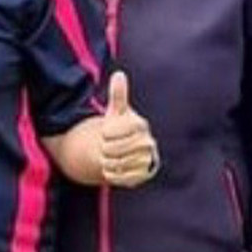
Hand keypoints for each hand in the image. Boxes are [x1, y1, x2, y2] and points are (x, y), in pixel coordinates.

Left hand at [99, 72, 157, 188]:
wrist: (128, 152)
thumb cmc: (120, 129)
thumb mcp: (116, 112)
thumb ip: (118, 95)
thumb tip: (119, 74)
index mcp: (140, 125)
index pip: (110, 132)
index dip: (104, 134)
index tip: (108, 133)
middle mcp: (147, 143)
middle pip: (111, 149)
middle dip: (104, 149)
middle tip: (109, 147)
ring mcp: (146, 160)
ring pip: (114, 163)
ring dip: (107, 161)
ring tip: (113, 156)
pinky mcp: (142, 176)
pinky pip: (118, 177)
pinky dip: (111, 174)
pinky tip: (116, 168)